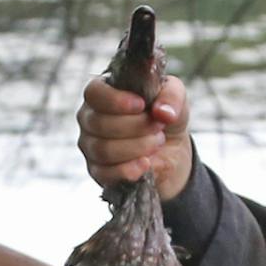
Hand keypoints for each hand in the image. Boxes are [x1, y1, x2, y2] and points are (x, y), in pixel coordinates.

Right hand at [79, 71, 192, 202]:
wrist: (171, 148)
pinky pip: (105, 172)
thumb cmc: (163, 114)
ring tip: (156, 142)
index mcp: (103, 93)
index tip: (141, 105)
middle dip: (136, 126)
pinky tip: (146, 164)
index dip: (115, 100)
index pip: (93, 93)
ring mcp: (91, 146)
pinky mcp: (97, 170)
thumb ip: (171, 96)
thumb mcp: (175, 96)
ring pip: (103, 149)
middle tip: (158, 126)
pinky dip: (128, 170)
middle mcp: (90, 118)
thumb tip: (163, 112)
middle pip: (99, 123)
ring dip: (136, 147)